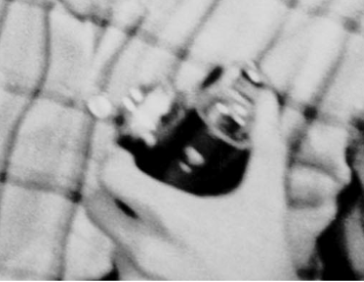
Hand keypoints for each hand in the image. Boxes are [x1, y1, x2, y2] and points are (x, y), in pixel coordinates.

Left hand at [83, 88, 294, 280]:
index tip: (131, 157)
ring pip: (110, 242)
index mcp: (169, 217)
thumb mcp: (266, 201)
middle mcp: (146, 250)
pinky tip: (166, 256)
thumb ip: (264, 148)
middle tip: (135, 187)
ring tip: (159, 226)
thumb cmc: (268, 260)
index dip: (115, 160)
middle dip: (111, 193)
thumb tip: (266, 99)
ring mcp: (140, 278)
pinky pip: (122, 272)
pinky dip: (137, 261)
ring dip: (126, 229)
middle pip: (96, 207)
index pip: (108, 176)